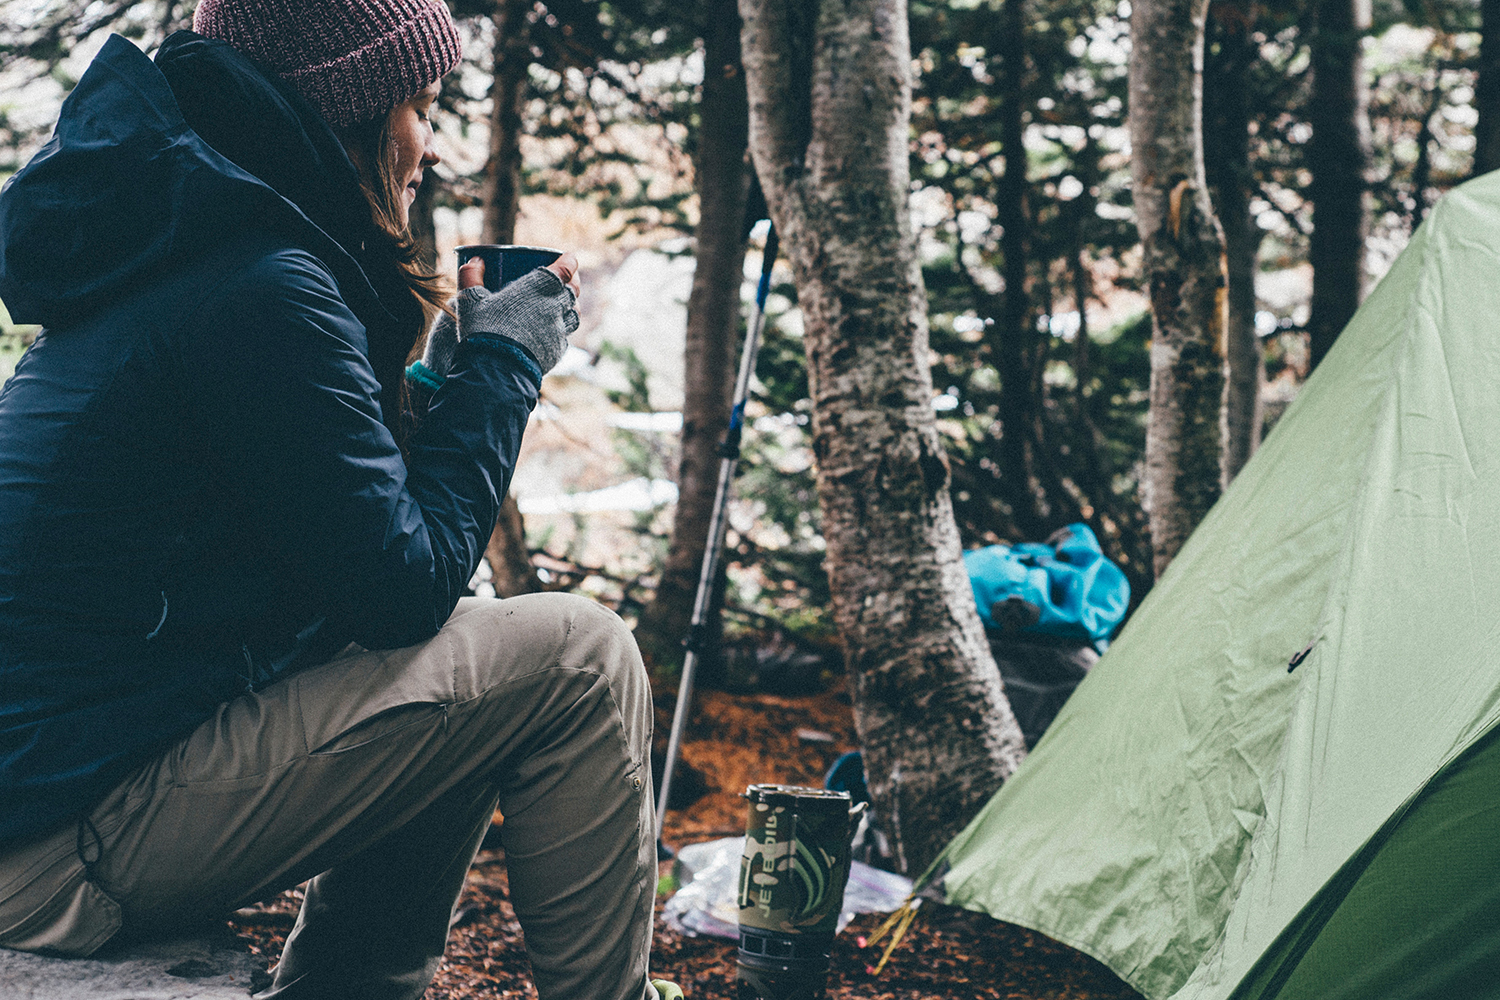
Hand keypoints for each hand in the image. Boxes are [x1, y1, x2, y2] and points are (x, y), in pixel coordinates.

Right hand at [454, 253, 579, 375]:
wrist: (497, 370)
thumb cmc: (484, 330)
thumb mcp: (470, 300)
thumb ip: (470, 277)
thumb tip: (474, 261)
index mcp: (539, 288)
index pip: (565, 269)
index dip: (569, 261)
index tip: (569, 257)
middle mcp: (554, 307)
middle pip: (573, 291)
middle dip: (573, 282)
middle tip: (567, 278)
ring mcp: (558, 331)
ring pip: (574, 314)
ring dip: (570, 306)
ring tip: (563, 303)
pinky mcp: (556, 351)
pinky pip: (564, 337)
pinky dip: (561, 330)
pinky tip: (552, 330)